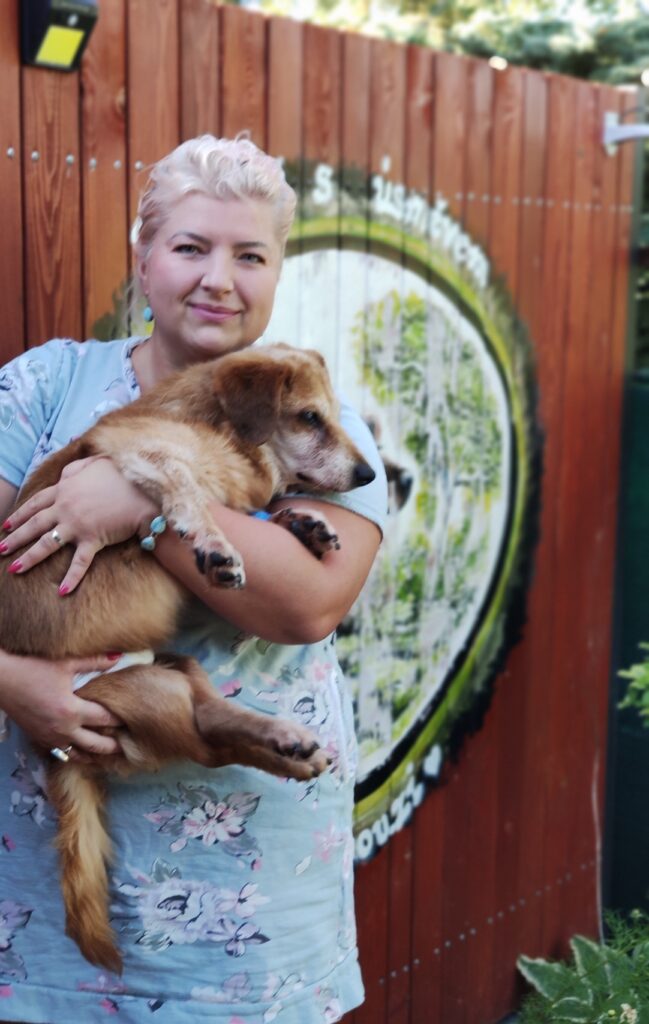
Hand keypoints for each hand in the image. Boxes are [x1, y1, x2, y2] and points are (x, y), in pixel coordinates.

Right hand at [0, 650, 122, 757]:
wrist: (0, 679)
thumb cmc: (32, 667)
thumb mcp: (65, 663)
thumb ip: (95, 661)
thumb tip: (119, 656)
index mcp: (71, 710)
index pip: (105, 719)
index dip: (121, 719)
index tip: (134, 718)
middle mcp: (62, 729)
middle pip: (96, 744)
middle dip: (114, 745)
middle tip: (129, 744)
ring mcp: (50, 737)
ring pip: (79, 754)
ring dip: (95, 754)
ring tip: (110, 754)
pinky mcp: (39, 739)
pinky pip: (63, 754)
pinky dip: (76, 755)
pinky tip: (84, 753)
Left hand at [1, 456, 157, 593]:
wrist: (143, 487)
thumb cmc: (122, 473)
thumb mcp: (95, 462)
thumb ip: (76, 468)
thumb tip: (66, 474)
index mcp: (65, 488)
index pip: (36, 503)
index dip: (21, 514)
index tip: (7, 524)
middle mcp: (65, 507)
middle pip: (34, 524)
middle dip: (15, 538)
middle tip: (1, 548)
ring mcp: (77, 524)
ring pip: (46, 544)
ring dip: (29, 557)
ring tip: (14, 569)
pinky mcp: (94, 538)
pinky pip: (80, 562)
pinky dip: (72, 577)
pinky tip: (63, 591)